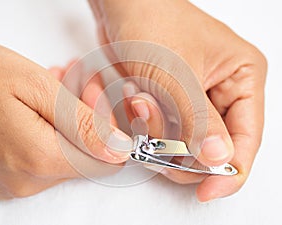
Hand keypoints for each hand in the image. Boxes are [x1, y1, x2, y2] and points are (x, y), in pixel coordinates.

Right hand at [0, 39, 129, 199]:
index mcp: (40, 159)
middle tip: (75, 83)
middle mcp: (28, 180)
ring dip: (67, 121)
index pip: (105, 161)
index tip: (94, 100)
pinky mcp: (7, 176)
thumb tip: (120, 148)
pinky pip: (44, 156)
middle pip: (84, 156)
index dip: (107, 130)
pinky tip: (39, 105)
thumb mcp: (38, 88)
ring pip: (65, 154)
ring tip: (53, 88)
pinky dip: (50, 130)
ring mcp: (15, 181)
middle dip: (86, 118)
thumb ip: (83, 125)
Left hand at [89, 0, 266, 200]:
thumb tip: (221, 159)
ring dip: (157, 133)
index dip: (229, 171)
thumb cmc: (152, 22)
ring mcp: (195, 99)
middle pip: (213, 147)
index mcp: (242, 77)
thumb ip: (199, 119)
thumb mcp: (177, 72)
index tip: (207, 191)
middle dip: (181, 149)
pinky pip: (163, 131)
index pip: (248, 138)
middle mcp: (223, 91)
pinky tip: (134, 98)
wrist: (122, 6)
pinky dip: (146, 125)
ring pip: (184, 144)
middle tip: (153, 137)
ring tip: (139, 99)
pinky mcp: (171, 102)